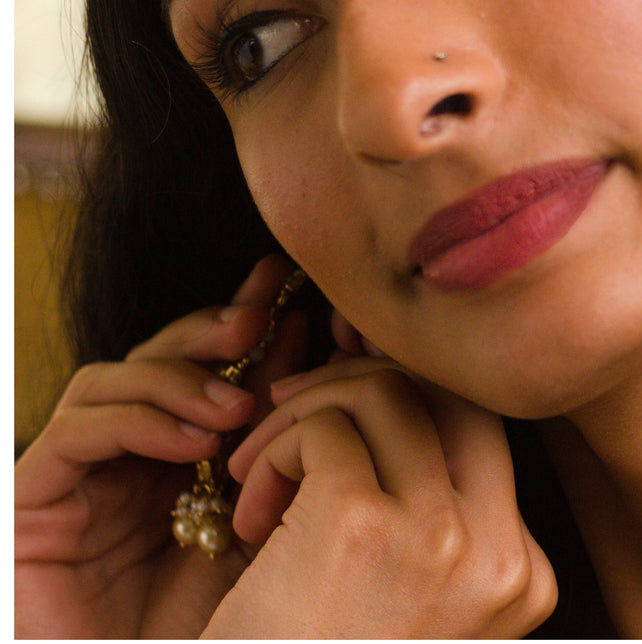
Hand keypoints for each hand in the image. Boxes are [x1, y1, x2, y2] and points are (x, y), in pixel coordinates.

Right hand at [14, 256, 307, 638]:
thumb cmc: (222, 629)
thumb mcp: (272, 529)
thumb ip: (292, 455)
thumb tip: (343, 370)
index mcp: (185, 458)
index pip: (214, 369)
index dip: (253, 326)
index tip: (300, 296)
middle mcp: (127, 458)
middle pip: (160, 357)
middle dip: (213, 329)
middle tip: (261, 319)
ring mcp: (78, 477)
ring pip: (114, 379)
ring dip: (180, 379)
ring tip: (237, 408)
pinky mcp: (33, 500)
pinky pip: (79, 431)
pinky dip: (139, 421)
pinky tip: (193, 442)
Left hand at [205, 355, 556, 636]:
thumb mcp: (415, 607)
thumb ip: (438, 526)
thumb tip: (401, 401)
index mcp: (523, 573)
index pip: (481, 437)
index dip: (408, 412)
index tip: (346, 430)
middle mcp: (498, 550)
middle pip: (451, 398)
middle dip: (368, 385)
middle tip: (300, 416)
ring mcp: (439, 536)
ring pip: (388, 394)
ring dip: (310, 414)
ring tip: (260, 474)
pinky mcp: (361, 524)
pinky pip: (321, 429)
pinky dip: (272, 450)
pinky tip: (247, 512)